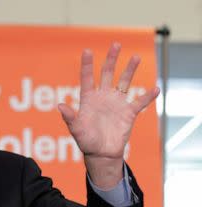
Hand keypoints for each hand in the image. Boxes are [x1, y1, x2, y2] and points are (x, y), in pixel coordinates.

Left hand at [57, 42, 159, 188]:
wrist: (101, 153)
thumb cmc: (86, 141)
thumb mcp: (76, 129)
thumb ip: (70, 117)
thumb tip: (60, 105)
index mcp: (88, 99)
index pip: (87, 78)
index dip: (88, 65)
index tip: (87, 51)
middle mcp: (103, 97)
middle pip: (107, 74)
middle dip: (111, 59)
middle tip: (116, 44)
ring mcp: (116, 104)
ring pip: (124, 82)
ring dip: (130, 70)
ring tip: (136, 57)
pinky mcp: (128, 113)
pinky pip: (140, 102)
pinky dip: (147, 96)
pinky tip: (155, 88)